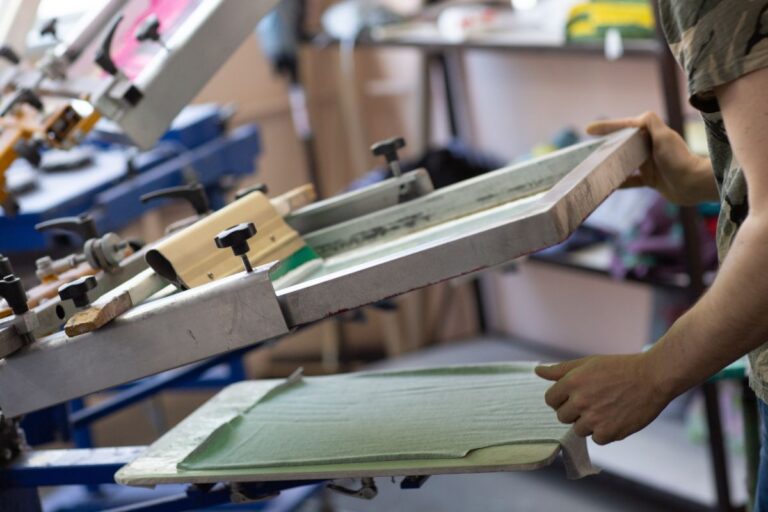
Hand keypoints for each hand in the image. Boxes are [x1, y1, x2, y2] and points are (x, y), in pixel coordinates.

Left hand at [535, 353, 672, 444]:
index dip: (561, 398)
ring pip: (578, 430)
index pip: (551, 400)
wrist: (652, 378)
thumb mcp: (588, 363)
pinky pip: (596, 439)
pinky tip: (615, 417)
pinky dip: (605, 432)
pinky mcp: (609, 433)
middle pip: (562, 416)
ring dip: (589, 423)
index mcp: (572, 382)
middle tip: (594, 401)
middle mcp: (580, 401)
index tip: (575, 396)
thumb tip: (537, 371)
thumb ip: (560, 370)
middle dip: (574, 411)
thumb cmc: (619, 368)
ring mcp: (594, 418)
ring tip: (606, 408)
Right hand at [587, 112, 716, 205]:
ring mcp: (650, 165)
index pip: (625, 127)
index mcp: (651, 135)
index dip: (608, 127)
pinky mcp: (652, 180)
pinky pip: (631, 181)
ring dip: (611, 163)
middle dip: (607, 145)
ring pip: (625, 162)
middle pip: (623, 144)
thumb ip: (650, 122)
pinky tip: (608, 185)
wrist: (694, 184)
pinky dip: (620, 182)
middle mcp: (649, 148)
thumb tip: (637, 117)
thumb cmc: (679, 159)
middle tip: (588, 149)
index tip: (589, 129)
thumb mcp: (664, 136)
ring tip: (595, 166)